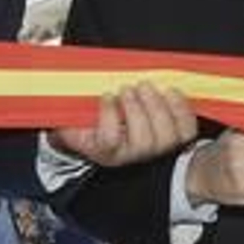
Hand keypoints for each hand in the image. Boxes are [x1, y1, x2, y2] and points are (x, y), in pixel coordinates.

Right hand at [50, 83, 196, 167]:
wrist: (122, 140)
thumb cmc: (98, 129)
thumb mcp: (77, 128)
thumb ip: (67, 125)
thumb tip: (58, 121)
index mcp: (107, 153)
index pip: (110, 141)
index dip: (110, 117)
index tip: (107, 95)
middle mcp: (134, 158)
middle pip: (143, 141)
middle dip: (137, 109)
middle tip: (129, 88)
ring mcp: (159, 152)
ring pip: (166, 136)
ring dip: (157, 105)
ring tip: (146, 86)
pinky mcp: (180, 142)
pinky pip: (186, 128)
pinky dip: (180, 107)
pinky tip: (168, 91)